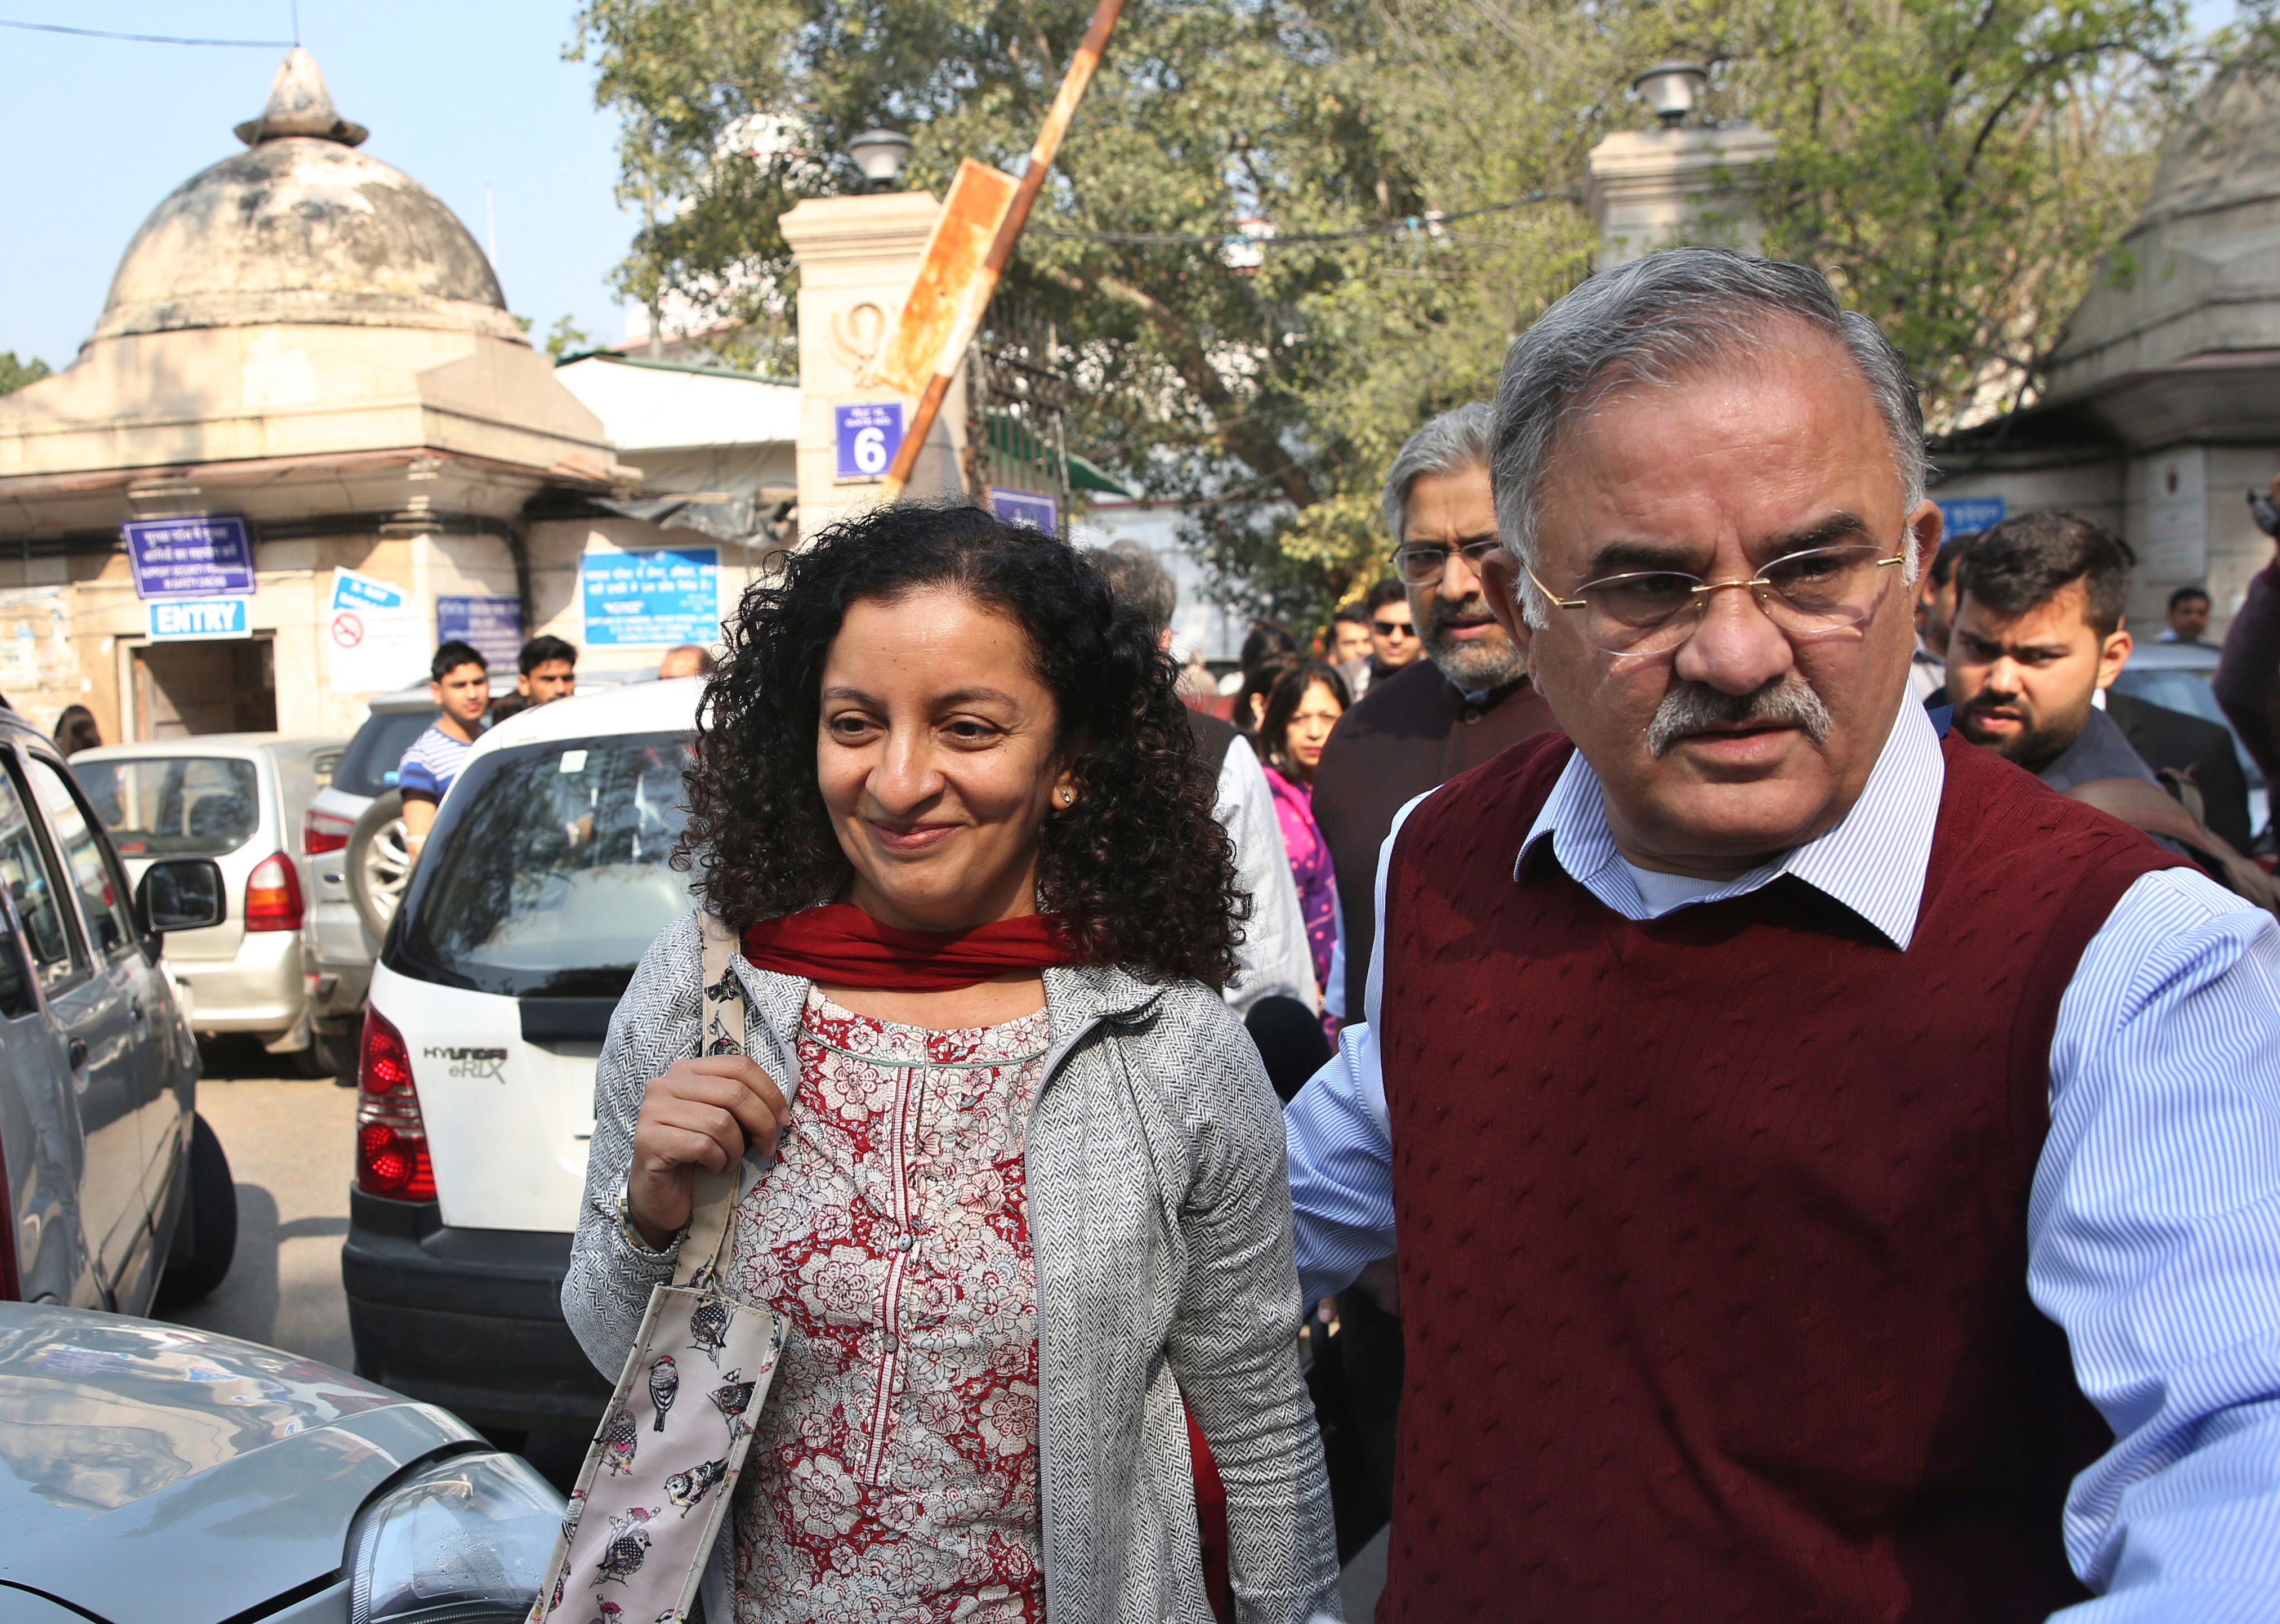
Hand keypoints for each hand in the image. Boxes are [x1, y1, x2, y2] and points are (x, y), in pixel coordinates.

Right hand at [626, 1056, 785, 1249]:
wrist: (660, 1194)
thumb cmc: (696, 1154)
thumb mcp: (723, 1120)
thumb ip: (742, 1103)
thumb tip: (779, 1109)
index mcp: (686, 1071)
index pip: (739, 1066)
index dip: (769, 1092)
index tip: (782, 1119)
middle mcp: (665, 1084)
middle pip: (734, 1092)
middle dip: (761, 1123)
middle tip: (767, 1147)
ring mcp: (652, 1110)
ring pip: (720, 1122)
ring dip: (736, 1149)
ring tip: (729, 1160)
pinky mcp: (648, 1140)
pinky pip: (703, 1145)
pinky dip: (718, 1161)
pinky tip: (713, 1168)